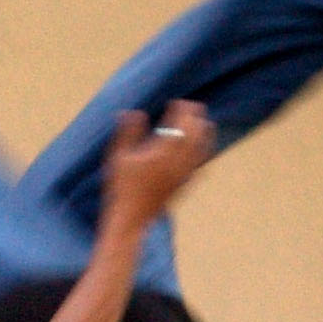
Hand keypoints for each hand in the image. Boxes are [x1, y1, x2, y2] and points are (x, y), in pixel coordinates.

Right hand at [99, 100, 213, 224]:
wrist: (132, 219)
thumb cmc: (122, 188)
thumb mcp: (118, 157)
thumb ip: (127, 132)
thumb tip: (133, 112)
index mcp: (163, 152)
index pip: (180, 124)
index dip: (182, 110)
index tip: (177, 102)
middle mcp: (178, 162)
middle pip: (196, 133)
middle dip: (195, 117)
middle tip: (192, 107)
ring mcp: (184, 174)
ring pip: (203, 148)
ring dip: (203, 132)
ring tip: (202, 122)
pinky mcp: (185, 184)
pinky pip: (200, 164)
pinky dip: (204, 151)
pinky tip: (202, 147)